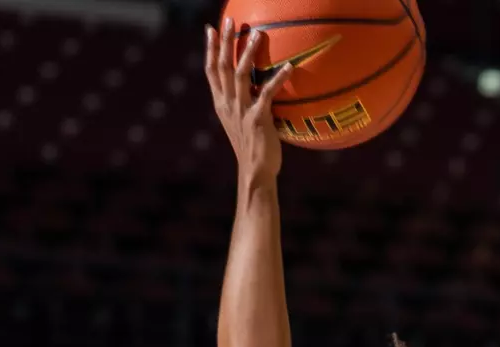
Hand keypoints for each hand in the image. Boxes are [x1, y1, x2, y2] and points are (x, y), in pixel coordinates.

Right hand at [206, 17, 293, 186]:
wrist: (255, 172)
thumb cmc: (254, 149)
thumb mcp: (243, 123)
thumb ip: (245, 103)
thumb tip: (257, 87)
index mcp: (222, 104)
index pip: (211, 71)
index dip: (211, 49)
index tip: (210, 29)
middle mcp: (228, 104)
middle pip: (222, 66)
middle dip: (225, 42)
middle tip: (230, 20)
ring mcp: (241, 110)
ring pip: (241, 74)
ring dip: (248, 53)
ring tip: (257, 34)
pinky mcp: (257, 118)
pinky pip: (267, 92)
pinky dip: (278, 78)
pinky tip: (289, 66)